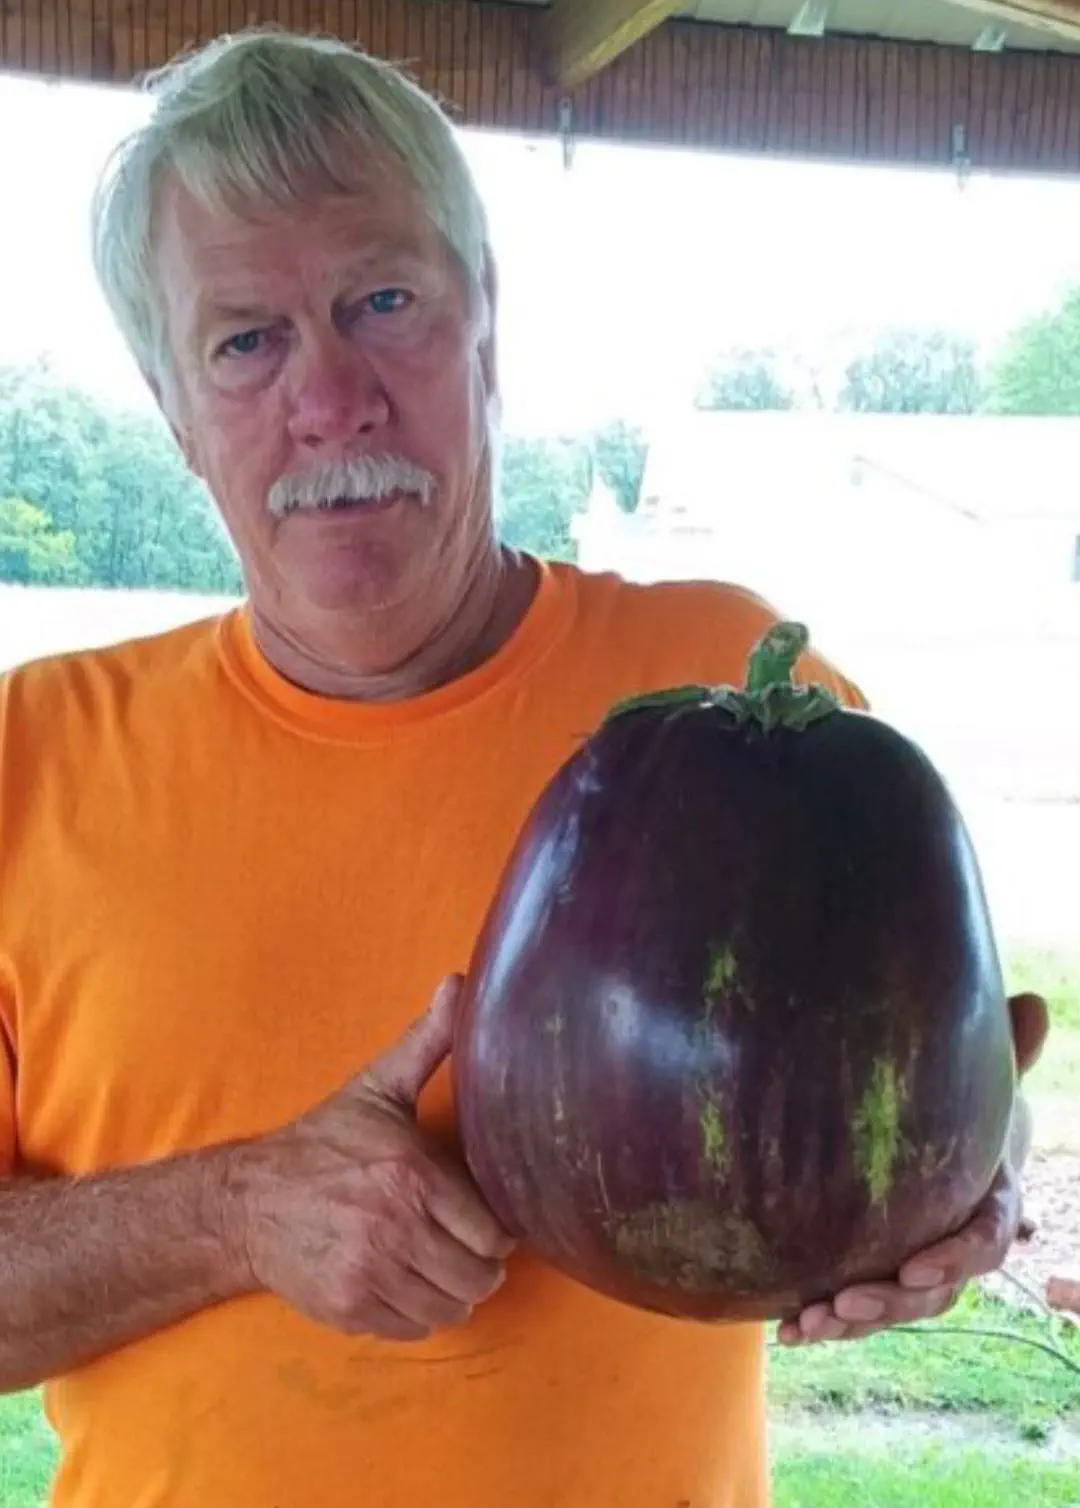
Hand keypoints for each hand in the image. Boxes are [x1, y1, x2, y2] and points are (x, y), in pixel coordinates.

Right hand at [228, 976, 514, 1341]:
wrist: (247, 1201)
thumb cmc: (323, 1142)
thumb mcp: (377, 1087)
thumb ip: (428, 1040)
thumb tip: (459, 982)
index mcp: (411, 1175)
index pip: (493, 1234)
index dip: (497, 1231)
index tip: (484, 1219)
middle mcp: (394, 1229)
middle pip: (479, 1278)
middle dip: (479, 1265)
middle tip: (464, 1246)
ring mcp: (370, 1274)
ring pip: (451, 1309)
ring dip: (452, 1292)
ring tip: (436, 1264)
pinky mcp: (349, 1309)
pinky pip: (414, 1328)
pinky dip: (418, 1312)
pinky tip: (403, 1281)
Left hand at [778, 992, 1049, 1347]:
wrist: (940, 1135)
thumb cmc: (963, 1104)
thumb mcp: (984, 1078)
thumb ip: (1006, 1051)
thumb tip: (1033, 1002)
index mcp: (989, 1201)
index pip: (982, 1240)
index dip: (954, 1258)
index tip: (917, 1269)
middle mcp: (956, 1244)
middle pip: (935, 1291)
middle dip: (891, 1302)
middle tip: (846, 1301)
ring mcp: (917, 1265)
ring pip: (895, 1308)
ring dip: (854, 1322)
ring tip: (808, 1325)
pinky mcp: (880, 1272)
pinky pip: (860, 1307)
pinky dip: (826, 1322)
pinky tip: (788, 1333)